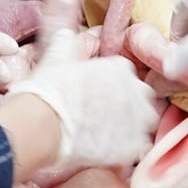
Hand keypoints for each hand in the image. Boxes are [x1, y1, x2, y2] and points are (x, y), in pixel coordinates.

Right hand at [9, 37, 158, 167]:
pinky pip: (139, 149)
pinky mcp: (131, 147)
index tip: (100, 96)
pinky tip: (109, 152)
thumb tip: (65, 35)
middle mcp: (135, 91)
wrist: (42, 124)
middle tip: (106, 116)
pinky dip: (128, 151)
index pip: (127, 74)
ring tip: (109, 136)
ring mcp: (136, 120)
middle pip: (143, 98)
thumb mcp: (56, 57)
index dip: (113, 86)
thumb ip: (66, 43)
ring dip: (133, 128)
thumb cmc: (48, 90)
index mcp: (120, 68)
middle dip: (130, 105)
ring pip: (145, 123)